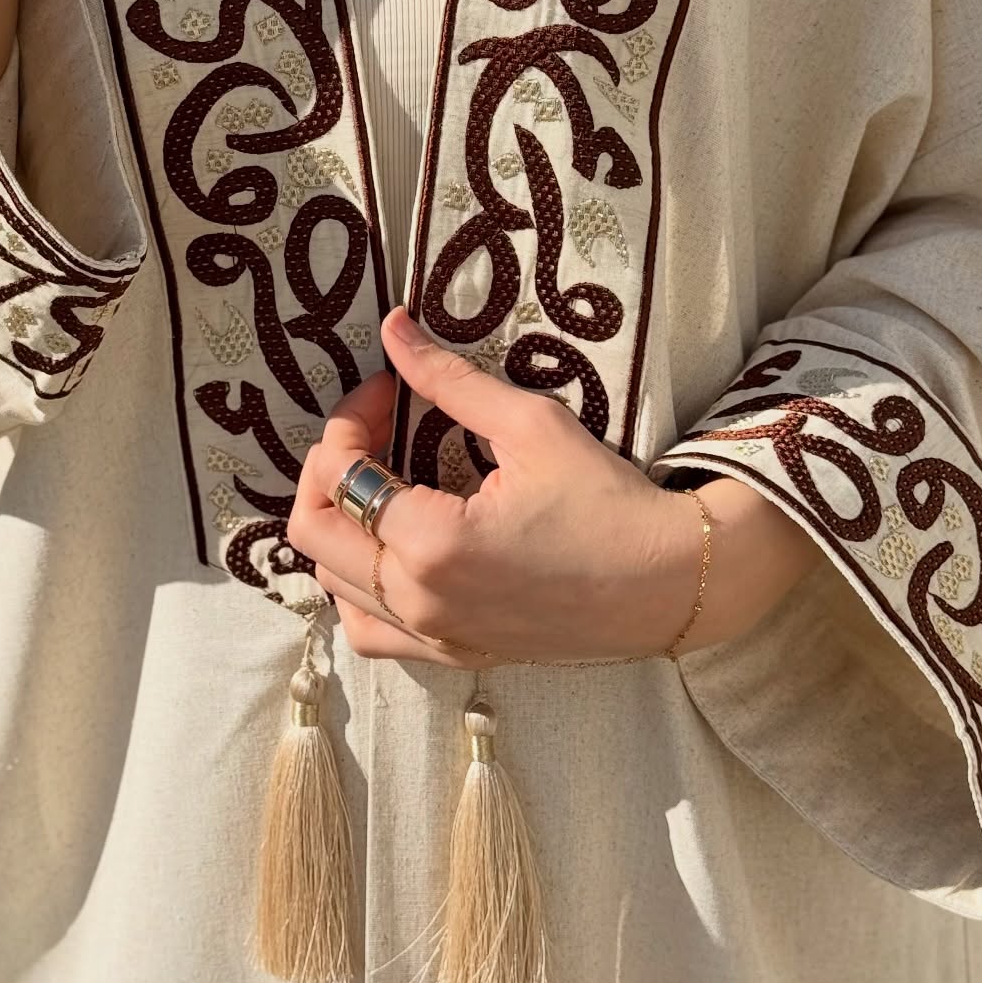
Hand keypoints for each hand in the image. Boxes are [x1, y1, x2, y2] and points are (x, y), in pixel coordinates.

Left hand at [288, 309, 818, 668]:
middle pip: (314, 532)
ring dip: (338, 526)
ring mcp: (433, 637)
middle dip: (330, 466)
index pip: (340, 473)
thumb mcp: (530, 425)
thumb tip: (392, 328)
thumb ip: (448, 379)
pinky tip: (388, 550)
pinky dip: (357, 589)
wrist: (668, 583)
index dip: (349, 418)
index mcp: (431, 544)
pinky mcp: (453, 654)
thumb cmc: (608, 501)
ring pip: (331, 584)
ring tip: (379, 481)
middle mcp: (419, 601)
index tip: (388, 387)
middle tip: (373, 429)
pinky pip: (369, 632)